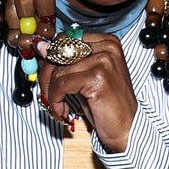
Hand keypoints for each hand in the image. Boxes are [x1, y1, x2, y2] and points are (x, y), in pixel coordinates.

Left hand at [37, 31, 137, 152]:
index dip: (51, 59)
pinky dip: (56, 99)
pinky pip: (63, 84)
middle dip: (47, 75)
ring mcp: (104, 61)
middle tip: (49, 93)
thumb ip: (68, 61)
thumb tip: (41, 47)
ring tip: (59, 105)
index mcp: (107, 42)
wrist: (126, 128)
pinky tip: (63, 109)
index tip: (49, 78)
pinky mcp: (98, 77)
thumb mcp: (85, 77)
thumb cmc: (107, 104)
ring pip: (58, 70)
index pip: (64, 40)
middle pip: (59, 52)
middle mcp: (107, 47)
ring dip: (52, 91)